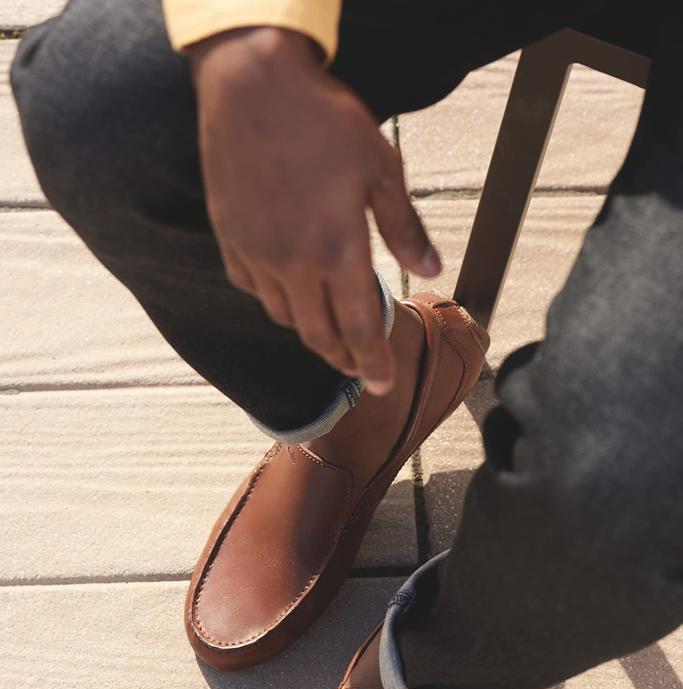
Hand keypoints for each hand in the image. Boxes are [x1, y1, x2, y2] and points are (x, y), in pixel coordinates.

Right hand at [189, 27, 440, 394]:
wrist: (252, 86)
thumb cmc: (322, 121)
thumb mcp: (381, 168)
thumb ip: (406, 227)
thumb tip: (432, 268)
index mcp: (338, 250)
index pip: (360, 329)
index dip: (374, 364)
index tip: (382, 385)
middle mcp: (294, 264)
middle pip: (319, 335)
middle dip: (342, 359)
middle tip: (357, 367)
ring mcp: (257, 254)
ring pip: (284, 317)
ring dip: (310, 331)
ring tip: (327, 328)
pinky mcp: (230, 240)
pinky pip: (251, 288)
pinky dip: (273, 299)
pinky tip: (286, 289)